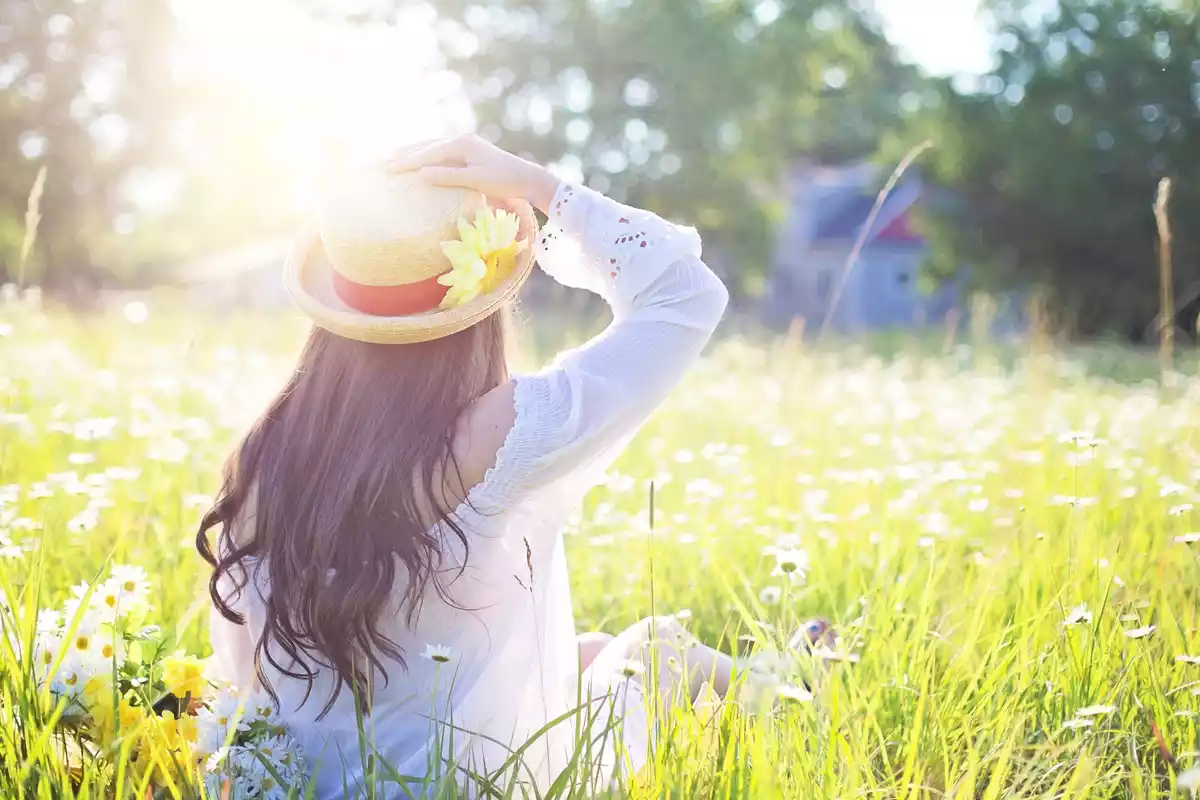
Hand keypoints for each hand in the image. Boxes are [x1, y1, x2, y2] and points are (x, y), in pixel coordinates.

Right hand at [387, 135, 559, 214]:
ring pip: (431, 147)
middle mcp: (460, 140)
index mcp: (461, 144)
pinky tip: (418, 162)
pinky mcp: (468, 152)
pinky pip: (440, 152)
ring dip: (412, 153)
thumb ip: (449, 177)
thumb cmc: (505, 181)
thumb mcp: (476, 180)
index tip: (386, 169)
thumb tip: (421, 174)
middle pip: (425, 146)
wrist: (528, 178)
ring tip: (393, 158)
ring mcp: (464, 144)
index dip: (405, 162)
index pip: (426, 154)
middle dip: (403, 154)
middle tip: (381, 162)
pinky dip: (426, 156)